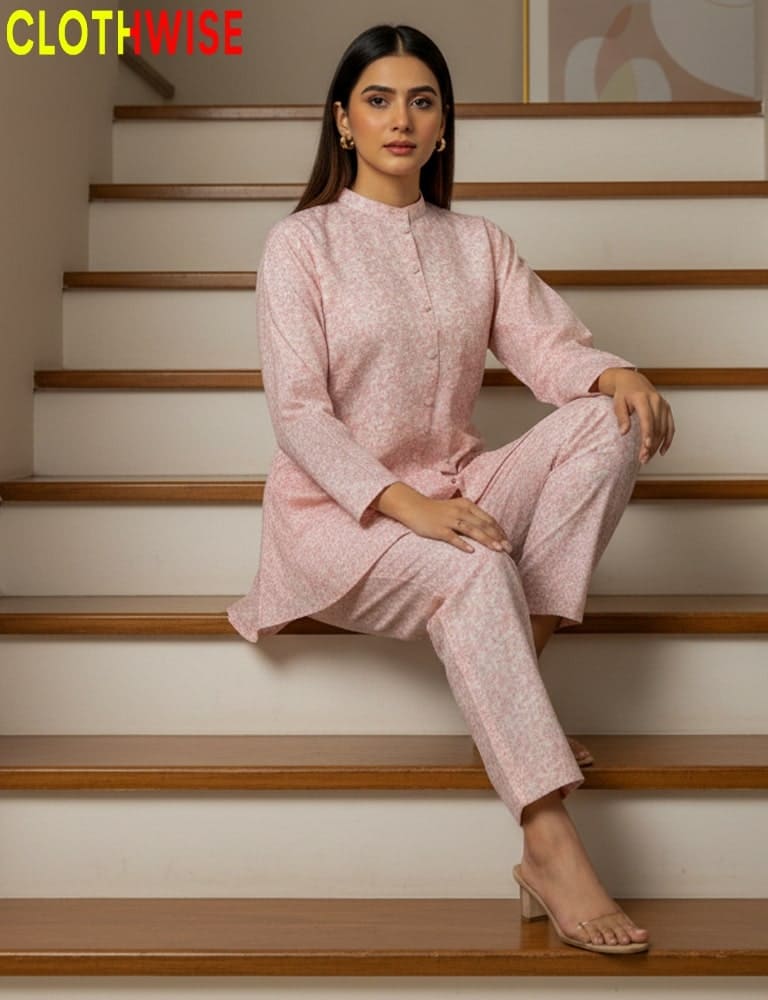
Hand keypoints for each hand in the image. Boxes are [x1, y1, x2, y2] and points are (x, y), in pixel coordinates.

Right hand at [378, 486, 511, 554]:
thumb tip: (487, 530)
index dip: (500, 531)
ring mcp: (449, 520)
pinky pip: (453, 537)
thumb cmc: (437, 510)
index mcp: (467, 505)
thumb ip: (471, 516)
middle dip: (498, 537)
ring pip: (472, 530)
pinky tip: (472, 551)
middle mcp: (460, 511)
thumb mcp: (456, 508)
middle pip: (483, 525)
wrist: (414, 507)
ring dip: (486, 540)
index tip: (508, 541)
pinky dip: (463, 544)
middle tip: (509, 549)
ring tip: (497, 550)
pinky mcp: (439, 529)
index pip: (488, 519)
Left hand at [609, 369, 675, 463]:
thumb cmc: (624, 393)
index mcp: (642, 398)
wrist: (633, 381)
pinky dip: (668, 440)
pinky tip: (662, 451)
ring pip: (664, 429)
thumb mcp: (618, 403)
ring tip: (647, 457)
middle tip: (643, 459)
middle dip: (651, 445)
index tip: (646, 447)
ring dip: (657, 445)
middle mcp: (656, 401)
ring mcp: (663, 405)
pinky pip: (670, 427)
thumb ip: (622, 417)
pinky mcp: (667, 409)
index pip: (647, 419)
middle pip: (656, 427)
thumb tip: (623, 432)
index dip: (647, 434)